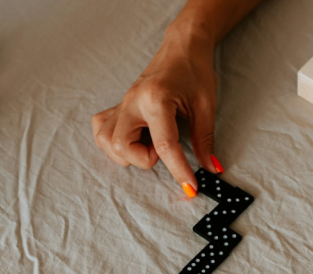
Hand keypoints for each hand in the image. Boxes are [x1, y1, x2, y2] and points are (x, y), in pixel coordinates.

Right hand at [92, 24, 220, 196]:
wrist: (181, 47)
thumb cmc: (194, 71)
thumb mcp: (205, 106)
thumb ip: (205, 140)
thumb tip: (211, 168)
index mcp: (157, 99)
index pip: (165, 145)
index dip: (178, 170)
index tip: (189, 187)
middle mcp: (133, 102)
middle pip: (122, 146)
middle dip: (143, 159)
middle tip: (162, 150)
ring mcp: (122, 104)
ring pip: (105, 141)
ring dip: (126, 153)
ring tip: (148, 143)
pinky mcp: (118, 106)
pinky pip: (101, 129)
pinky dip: (111, 142)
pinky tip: (132, 139)